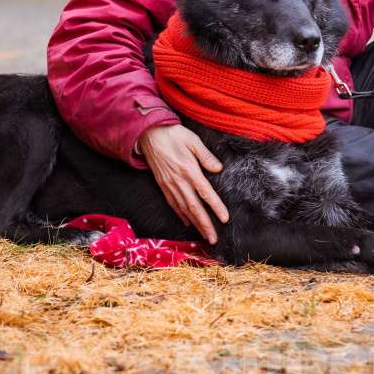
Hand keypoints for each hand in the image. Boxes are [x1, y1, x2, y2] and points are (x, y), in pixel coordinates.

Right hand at [137, 124, 228, 243]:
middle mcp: (178, 181)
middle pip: (194, 207)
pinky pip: (173, 204)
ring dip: (195, 224)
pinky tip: (187, 223)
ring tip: (204, 236)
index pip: (205, 192)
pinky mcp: (163, 185)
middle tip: (214, 239)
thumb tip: (218, 169)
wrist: (149, 134)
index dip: (216, 206)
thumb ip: (206, 156)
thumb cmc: (173, 135)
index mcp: (188, 170)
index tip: (225, 218)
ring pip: (183, 209)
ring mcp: (169, 185)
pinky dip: (181, 215)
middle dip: (205, 225)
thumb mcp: (193, 140)